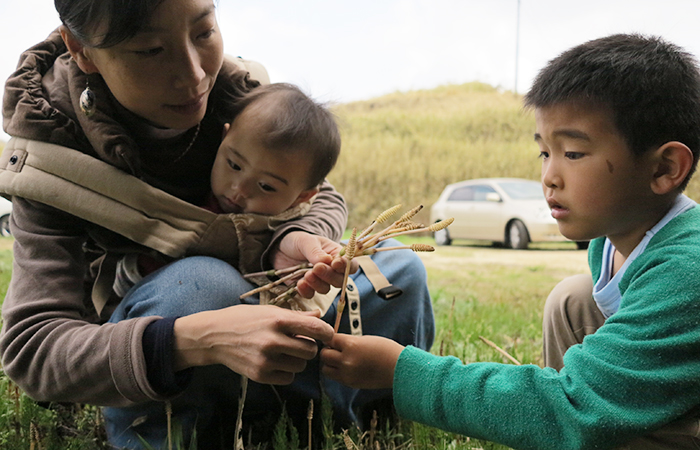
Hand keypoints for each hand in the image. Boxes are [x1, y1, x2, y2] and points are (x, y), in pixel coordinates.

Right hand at [173, 305, 333, 384]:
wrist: (214, 336)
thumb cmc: (244, 319)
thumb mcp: (269, 311)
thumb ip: (296, 316)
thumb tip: (319, 316)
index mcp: (278, 320)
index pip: (316, 329)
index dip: (327, 333)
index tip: (327, 335)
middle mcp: (273, 340)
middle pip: (310, 351)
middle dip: (308, 347)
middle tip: (298, 342)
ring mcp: (265, 360)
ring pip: (300, 366)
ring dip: (297, 360)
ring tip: (284, 351)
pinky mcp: (259, 375)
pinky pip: (288, 378)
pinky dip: (286, 371)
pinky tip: (275, 362)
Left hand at [271, 231, 354, 297]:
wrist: (279, 249)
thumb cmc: (298, 241)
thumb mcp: (306, 241)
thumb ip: (316, 251)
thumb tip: (327, 261)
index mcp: (336, 255)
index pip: (350, 264)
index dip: (346, 266)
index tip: (335, 263)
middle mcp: (331, 270)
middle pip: (340, 280)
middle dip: (329, 276)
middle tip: (317, 268)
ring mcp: (319, 280)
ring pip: (326, 289)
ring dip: (317, 284)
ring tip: (307, 275)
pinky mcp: (307, 288)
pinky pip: (310, 294)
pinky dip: (306, 291)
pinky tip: (299, 283)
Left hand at [320, 334, 403, 388]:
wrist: (398, 368)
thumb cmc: (385, 350)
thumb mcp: (365, 339)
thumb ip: (348, 341)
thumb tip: (335, 343)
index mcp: (351, 345)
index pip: (330, 340)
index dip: (331, 339)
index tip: (334, 340)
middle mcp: (346, 360)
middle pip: (324, 354)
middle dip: (328, 351)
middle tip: (335, 350)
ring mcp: (347, 373)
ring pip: (326, 368)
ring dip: (329, 363)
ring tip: (339, 360)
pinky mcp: (350, 383)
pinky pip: (335, 377)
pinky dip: (336, 372)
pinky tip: (346, 368)